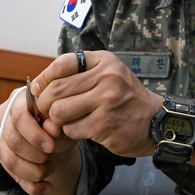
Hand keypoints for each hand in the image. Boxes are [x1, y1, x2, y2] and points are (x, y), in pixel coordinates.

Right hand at [0, 89, 79, 194]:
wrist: (56, 137)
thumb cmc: (59, 123)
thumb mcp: (63, 120)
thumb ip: (58, 123)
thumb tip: (52, 129)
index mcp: (18, 101)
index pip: (20, 117)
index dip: (35, 135)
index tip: (52, 146)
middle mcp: (3, 117)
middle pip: (14, 141)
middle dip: (36, 154)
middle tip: (51, 156)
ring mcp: (0, 138)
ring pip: (11, 161)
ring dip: (35, 171)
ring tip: (51, 168)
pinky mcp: (2, 157)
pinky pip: (13, 176)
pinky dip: (33, 186)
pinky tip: (48, 187)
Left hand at [33, 51, 161, 157]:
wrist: (156, 122)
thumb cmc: (125, 98)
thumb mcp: (108, 75)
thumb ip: (79, 75)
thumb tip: (38, 85)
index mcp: (104, 61)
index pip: (62, 64)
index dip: (44, 78)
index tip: (37, 89)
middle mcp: (106, 78)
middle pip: (56, 90)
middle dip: (44, 103)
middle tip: (46, 111)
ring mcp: (106, 101)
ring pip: (59, 111)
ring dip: (57, 120)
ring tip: (65, 121)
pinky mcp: (105, 125)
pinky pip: (71, 129)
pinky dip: (70, 132)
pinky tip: (80, 130)